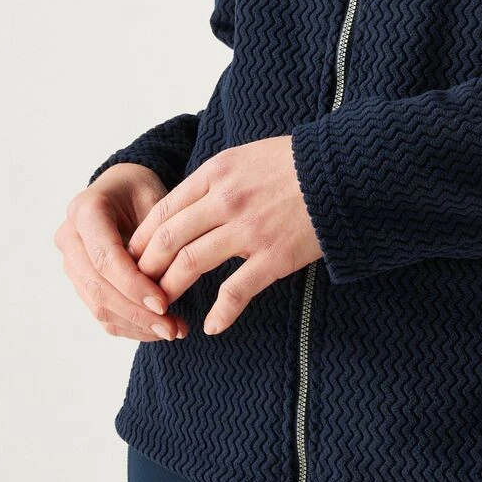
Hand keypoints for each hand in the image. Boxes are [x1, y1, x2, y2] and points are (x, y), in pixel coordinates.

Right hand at [55, 165, 190, 341]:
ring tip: (173, 331)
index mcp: (85, 210)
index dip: (133, 285)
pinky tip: (158, 329)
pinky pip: (100, 311)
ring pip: (97, 305)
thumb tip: (170, 281)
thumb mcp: (155, 197)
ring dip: (135, 324)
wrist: (121, 187)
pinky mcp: (79, 280)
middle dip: (136, 313)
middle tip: (173, 328)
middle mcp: (70, 238)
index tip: (164, 304)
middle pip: (98, 287)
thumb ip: (158, 235)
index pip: (106, 258)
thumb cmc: (142, 189)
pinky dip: (129, 325)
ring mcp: (71, 262)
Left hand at [126, 135, 322, 335]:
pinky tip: (211, 325)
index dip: (143, 238)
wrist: (346, 170)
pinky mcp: (274, 256)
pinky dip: (220, 313)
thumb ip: (217, 179)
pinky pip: (235, 290)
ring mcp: (249, 229)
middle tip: (141, 285)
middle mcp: (227, 199)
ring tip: (164, 305)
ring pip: (190, 264)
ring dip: (171, 288)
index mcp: (218, 172)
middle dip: (147, 267)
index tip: (135, 256)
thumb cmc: (300, 162)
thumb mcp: (248, 156)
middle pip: (168, 239)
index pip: (163, 210)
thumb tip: (188, 205)